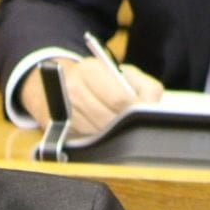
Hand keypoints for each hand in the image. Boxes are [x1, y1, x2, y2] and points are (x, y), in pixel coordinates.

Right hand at [20, 56, 163, 136]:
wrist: (58, 83)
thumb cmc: (100, 80)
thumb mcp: (124, 74)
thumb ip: (145, 88)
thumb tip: (151, 108)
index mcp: (91, 70)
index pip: (119, 99)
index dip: (136, 111)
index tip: (145, 116)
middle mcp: (74, 89)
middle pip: (108, 120)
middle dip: (124, 125)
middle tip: (135, 126)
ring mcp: (64, 110)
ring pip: (98, 133)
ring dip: (112, 134)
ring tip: (119, 126)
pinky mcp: (60, 127)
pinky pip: (87, 140)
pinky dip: (99, 139)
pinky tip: (103, 131)